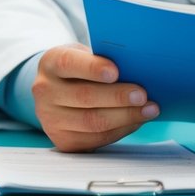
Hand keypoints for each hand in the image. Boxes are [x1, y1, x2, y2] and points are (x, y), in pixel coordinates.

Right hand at [32, 43, 159, 151]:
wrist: (59, 91)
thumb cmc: (80, 68)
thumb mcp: (85, 55)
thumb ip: (103, 59)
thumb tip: (137, 69)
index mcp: (50, 63)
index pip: (69, 64)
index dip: (92, 68)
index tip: (116, 72)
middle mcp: (45, 91)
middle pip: (84, 97)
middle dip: (117, 97)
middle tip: (142, 95)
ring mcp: (51, 119)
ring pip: (92, 122)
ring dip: (126, 117)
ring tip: (149, 109)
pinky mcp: (63, 140)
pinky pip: (96, 139)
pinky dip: (121, 130)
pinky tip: (136, 120)